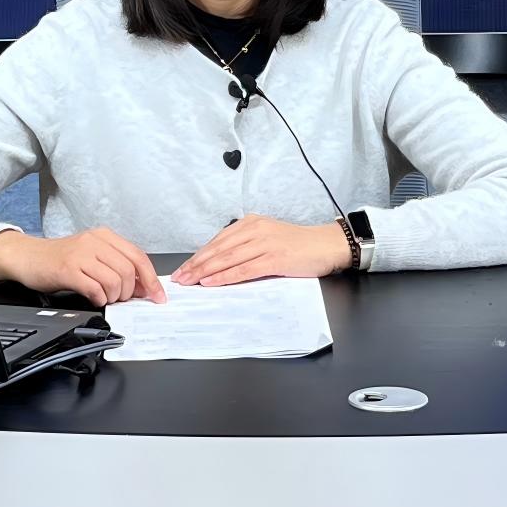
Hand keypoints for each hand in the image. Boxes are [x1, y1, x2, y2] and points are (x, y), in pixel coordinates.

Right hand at [0, 226, 163, 306]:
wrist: (27, 256)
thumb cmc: (60, 259)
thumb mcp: (92, 255)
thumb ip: (116, 265)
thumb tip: (142, 285)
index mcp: (105, 236)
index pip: (138, 256)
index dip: (151, 279)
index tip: (158, 296)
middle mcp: (94, 241)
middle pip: (128, 270)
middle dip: (129, 292)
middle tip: (120, 298)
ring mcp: (80, 254)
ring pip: (114, 280)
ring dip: (113, 296)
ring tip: (104, 297)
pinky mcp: (67, 269)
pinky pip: (94, 288)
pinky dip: (98, 298)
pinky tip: (93, 298)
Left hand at [173, 214, 354, 286]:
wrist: (326, 245)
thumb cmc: (298, 245)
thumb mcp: (267, 238)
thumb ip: (246, 246)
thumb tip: (220, 263)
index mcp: (251, 223)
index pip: (218, 241)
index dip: (198, 255)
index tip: (184, 267)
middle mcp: (255, 230)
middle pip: (218, 249)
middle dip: (196, 264)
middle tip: (180, 277)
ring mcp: (265, 243)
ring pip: (227, 258)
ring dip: (205, 271)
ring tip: (190, 281)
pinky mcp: (274, 258)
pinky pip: (244, 269)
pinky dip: (225, 277)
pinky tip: (211, 282)